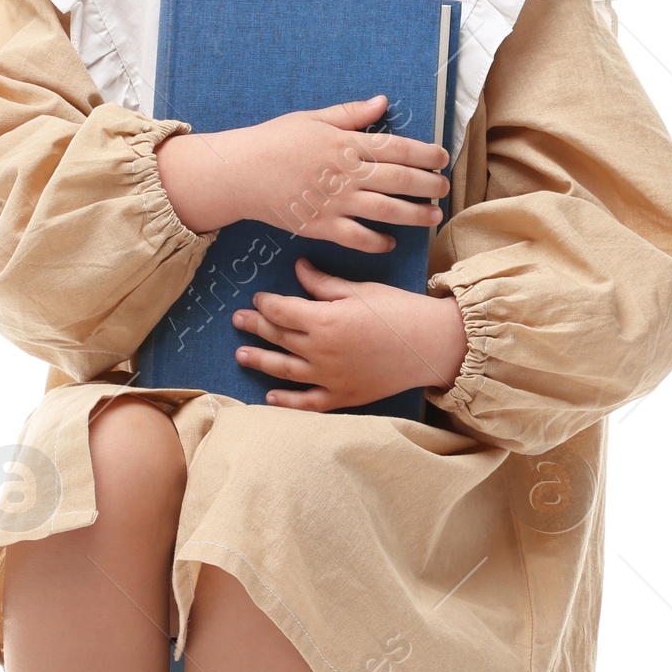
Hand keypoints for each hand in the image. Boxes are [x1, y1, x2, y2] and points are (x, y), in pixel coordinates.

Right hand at [155, 94, 448, 250]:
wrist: (239, 172)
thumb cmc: (273, 140)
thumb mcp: (313, 118)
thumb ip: (351, 114)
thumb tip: (383, 102)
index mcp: (346, 143)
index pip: (396, 148)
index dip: (424, 153)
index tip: (442, 157)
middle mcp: (346, 173)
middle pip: (398, 180)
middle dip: (427, 185)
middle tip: (445, 188)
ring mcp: (335, 202)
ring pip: (385, 211)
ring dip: (413, 215)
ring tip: (432, 217)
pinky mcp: (321, 226)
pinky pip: (357, 237)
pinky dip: (376, 242)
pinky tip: (390, 243)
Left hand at [232, 257, 468, 411]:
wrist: (433, 345)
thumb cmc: (399, 311)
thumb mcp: (360, 290)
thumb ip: (324, 283)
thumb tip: (298, 268)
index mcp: (323, 319)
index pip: (281, 309)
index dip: (266, 303)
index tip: (258, 298)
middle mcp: (320, 350)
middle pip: (278, 336)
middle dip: (256, 326)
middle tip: (239, 320)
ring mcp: (330, 376)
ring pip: (284, 369)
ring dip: (260, 360)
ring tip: (241, 355)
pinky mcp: (343, 396)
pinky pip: (307, 402)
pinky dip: (286, 401)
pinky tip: (270, 397)